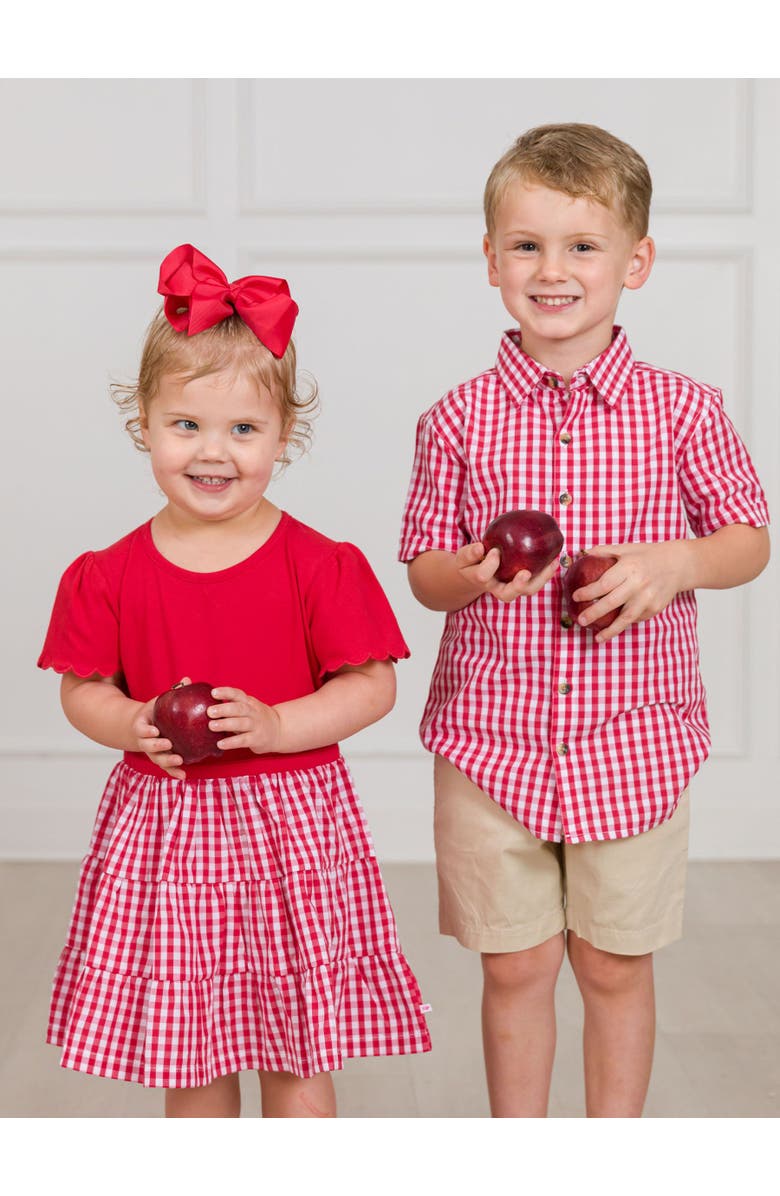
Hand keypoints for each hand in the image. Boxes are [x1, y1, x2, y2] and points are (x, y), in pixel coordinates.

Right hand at [132, 675, 191, 780]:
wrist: (144, 726)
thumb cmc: (155, 712)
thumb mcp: (160, 701)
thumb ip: (173, 692)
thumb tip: (187, 679)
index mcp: (142, 725)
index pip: (142, 729)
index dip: (147, 731)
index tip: (155, 731)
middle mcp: (145, 741)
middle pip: (148, 747)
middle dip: (157, 747)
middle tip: (168, 744)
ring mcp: (152, 752)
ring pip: (157, 759)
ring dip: (167, 762)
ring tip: (179, 761)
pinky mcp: (160, 758)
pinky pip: (166, 768)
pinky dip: (173, 773)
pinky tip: (183, 776)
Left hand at [207, 687, 282, 754]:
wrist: (280, 729)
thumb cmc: (255, 718)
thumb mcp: (247, 707)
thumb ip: (230, 705)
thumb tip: (204, 702)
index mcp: (248, 702)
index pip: (237, 694)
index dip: (226, 692)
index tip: (213, 693)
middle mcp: (253, 712)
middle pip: (239, 708)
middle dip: (224, 709)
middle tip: (209, 711)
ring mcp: (256, 725)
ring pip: (241, 723)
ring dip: (226, 724)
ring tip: (212, 726)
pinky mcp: (257, 739)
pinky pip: (243, 740)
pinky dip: (232, 742)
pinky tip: (220, 744)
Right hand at [455, 541, 559, 603]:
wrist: (474, 574)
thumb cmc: (470, 563)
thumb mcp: (464, 557)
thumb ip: (470, 553)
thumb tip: (481, 548)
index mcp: (480, 581)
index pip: (483, 576)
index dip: (489, 564)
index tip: (494, 551)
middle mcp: (497, 588)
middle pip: (508, 594)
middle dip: (518, 585)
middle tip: (525, 573)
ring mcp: (511, 588)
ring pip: (526, 591)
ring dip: (540, 580)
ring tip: (552, 564)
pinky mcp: (522, 584)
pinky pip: (535, 583)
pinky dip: (546, 573)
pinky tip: (554, 560)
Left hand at [573, 542, 689, 641]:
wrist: (678, 564)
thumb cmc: (647, 556)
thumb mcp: (626, 548)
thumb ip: (603, 551)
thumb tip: (580, 555)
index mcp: (629, 567)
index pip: (604, 583)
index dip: (589, 592)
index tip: (575, 597)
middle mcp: (638, 584)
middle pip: (612, 602)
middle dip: (594, 613)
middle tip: (580, 620)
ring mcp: (648, 598)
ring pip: (626, 618)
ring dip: (610, 630)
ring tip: (597, 638)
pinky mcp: (655, 608)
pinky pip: (636, 618)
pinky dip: (624, 623)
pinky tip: (614, 628)